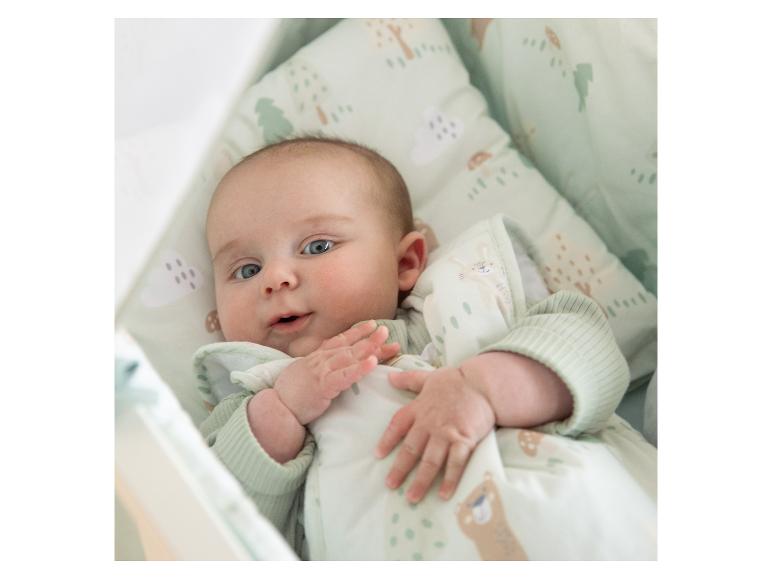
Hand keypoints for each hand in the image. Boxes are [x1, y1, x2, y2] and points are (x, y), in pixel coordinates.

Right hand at [274, 321, 399, 424]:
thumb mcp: (305, 372)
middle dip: (369, 338)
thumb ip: (320, 365)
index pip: (340, 341)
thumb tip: (333, 362)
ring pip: (349, 357)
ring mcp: (322, 372)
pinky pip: (345, 375)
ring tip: (385, 342)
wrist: (277, 407)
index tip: (373, 325)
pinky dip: (360, 368)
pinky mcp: (324, 386)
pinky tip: (373, 363)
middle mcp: (320, 360)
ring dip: (369, 348)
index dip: (357, 332)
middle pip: (349, 347)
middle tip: (386, 330)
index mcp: (317, 357)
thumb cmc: (290, 393)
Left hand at [374, 367, 494, 503]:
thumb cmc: (457, 380)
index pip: (397, 426)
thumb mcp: (429, 377)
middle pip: (411, 449)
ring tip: (412, 497)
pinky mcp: (464, 440)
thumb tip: (390, 376)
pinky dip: (449, 480)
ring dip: (421, 481)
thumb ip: (409, 379)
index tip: (377, 455)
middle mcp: (429, 423)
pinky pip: (455, 464)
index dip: (387, 440)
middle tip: (390, 485)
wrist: (484, 383)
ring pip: (430, 461)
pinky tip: (444, 495)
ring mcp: (446, 434)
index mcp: (418, 408)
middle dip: (399, 469)